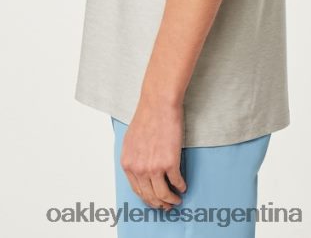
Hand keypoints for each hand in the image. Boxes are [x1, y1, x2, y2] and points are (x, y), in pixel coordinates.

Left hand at [120, 94, 186, 210]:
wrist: (158, 103)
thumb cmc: (147, 117)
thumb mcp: (130, 141)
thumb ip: (134, 158)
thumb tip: (140, 172)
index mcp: (128, 164)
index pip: (138, 191)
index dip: (148, 199)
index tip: (155, 201)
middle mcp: (139, 169)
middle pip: (150, 196)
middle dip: (160, 204)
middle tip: (168, 206)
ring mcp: (154, 167)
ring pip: (163, 195)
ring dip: (171, 200)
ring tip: (177, 199)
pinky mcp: (170, 163)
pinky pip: (177, 182)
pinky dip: (181, 187)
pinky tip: (183, 186)